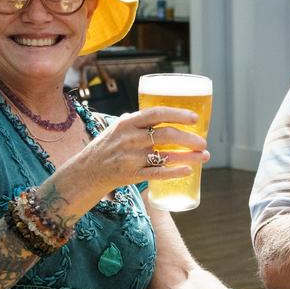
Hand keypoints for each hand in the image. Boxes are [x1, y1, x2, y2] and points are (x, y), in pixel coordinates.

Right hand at [66, 107, 208, 201]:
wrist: (85, 173)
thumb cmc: (105, 148)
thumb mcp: (116, 129)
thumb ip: (135, 121)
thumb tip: (158, 114)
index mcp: (127, 124)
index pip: (156, 114)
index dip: (177, 114)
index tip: (195, 118)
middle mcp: (129, 139)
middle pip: (165, 135)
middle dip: (189, 138)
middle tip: (203, 142)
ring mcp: (130, 158)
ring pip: (165, 155)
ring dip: (189, 156)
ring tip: (204, 156)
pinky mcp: (131, 175)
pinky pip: (157, 173)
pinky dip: (174, 172)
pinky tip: (188, 171)